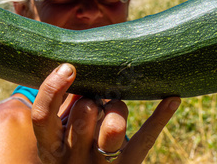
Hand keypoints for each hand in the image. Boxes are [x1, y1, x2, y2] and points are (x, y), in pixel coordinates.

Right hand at [31, 63, 180, 163]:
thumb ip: (66, 103)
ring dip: (116, 108)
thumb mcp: (60, 131)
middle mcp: (72, 158)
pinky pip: (144, 140)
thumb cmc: (71, 145)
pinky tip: (173, 98)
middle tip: (96, 99)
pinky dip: (159, 117)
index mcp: (49, 146)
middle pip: (83, 116)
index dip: (53, 88)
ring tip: (114, 105)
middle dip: (91, 98)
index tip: (68, 67)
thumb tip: (78, 62)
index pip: (43, 116)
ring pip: (113, 129)